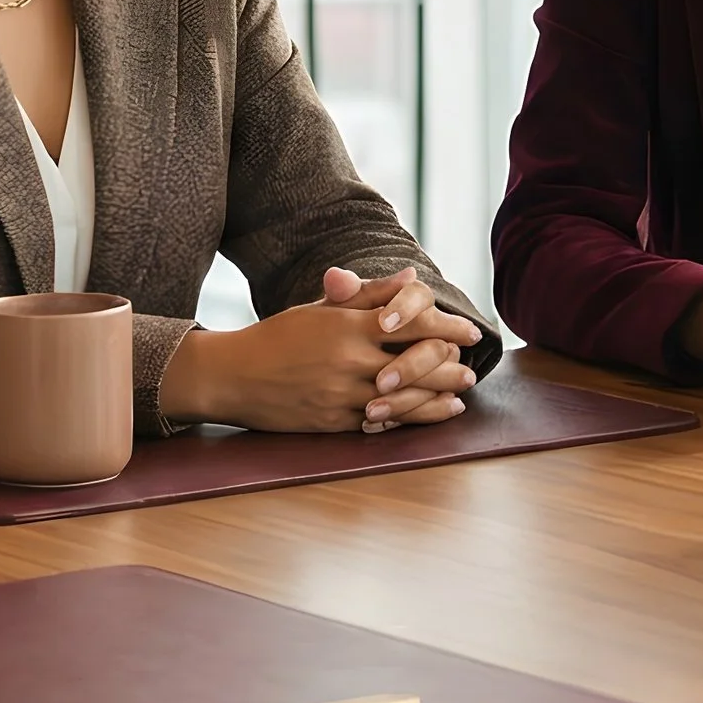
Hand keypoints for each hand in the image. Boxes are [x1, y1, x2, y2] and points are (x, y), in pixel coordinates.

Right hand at [159, 266, 481, 435]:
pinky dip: (406, 420)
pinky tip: (425, 417)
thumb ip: (368, 294)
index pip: (412, 323)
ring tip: (458, 399)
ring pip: (404, 401)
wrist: (232, 376)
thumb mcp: (321, 309)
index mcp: (347, 326)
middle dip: (449, 368)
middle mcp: (348, 362)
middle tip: (470, 369)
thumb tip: (410, 277)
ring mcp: (341, 396)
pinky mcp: (333, 423)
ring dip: (436, 400)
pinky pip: (378, 424)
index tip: (468, 331)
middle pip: (416, 364)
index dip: (446, 326)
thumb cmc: (278, 336)